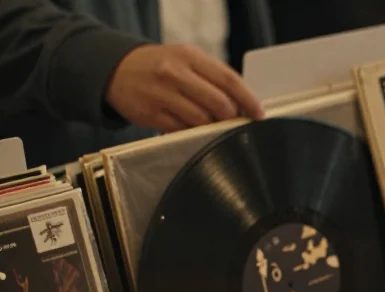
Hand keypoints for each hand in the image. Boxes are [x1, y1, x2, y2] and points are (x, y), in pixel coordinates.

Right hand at [105, 44, 263, 132]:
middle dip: (232, 117)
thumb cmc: (161, 66)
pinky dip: (193, 133)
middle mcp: (174, 73)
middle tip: (235, 123)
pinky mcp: (149, 114)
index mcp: (189, 56)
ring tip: (213, 126)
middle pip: (218, 104)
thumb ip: (214, 77)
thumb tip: (245, 103)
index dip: (248, 100)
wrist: (116, 69)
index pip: (229, 80)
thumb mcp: (186, 59)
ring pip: (202, 120)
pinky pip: (182, 131)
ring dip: (213, 128)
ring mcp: (160, 94)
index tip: (259, 114)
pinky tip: (193, 129)